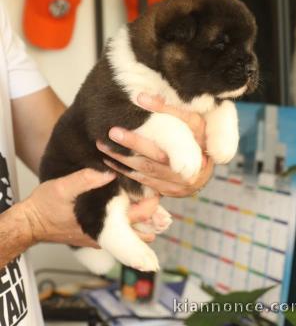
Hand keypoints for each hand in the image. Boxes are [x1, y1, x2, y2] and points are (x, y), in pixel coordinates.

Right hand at [23, 169, 158, 247]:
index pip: (142, 214)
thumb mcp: (63, 187)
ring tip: (145, 194)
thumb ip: (86, 179)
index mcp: (104, 221)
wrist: (31, 223)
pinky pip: (124, 230)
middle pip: (145, 225)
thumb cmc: (45, 206)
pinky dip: (133, 220)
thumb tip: (110, 171)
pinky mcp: (99, 233)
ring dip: (144, 217)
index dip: (152, 199)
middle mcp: (108, 232)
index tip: (153, 182)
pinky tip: (130, 203)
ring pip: (137, 231)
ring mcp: (104, 235)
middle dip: (153, 208)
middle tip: (153, 186)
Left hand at [97, 94, 213, 196]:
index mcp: (200, 140)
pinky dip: (126, 172)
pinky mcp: (170, 191)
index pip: (183, 121)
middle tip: (112, 131)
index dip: (163, 110)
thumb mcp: (189, 119)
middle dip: (134, 142)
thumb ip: (167, 108)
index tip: (140, 98)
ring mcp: (182, 182)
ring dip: (123, 158)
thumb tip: (141, 97)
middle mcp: (193, 164)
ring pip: (148, 169)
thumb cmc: (196, 139)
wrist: (205, 169)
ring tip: (103, 146)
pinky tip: (111, 162)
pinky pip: (144, 182)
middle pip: (159, 152)